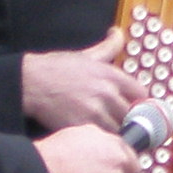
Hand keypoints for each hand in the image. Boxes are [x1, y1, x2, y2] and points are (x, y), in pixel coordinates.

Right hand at [21, 24, 150, 132]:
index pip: (141, 93)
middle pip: (132, 114)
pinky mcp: (82, 126)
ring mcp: (95, 111)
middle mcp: (107, 93)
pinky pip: (102, 139)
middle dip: (128, 119)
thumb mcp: (86, 54)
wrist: (30, 83)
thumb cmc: (56, 68)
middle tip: (122, 123)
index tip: (134, 107)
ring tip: (110, 132)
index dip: (139, 102)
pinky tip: (97, 138)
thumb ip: (108, 46)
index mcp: (111, 75)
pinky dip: (102, 140)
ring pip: (119, 129)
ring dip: (116, 132)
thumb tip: (118, 33)